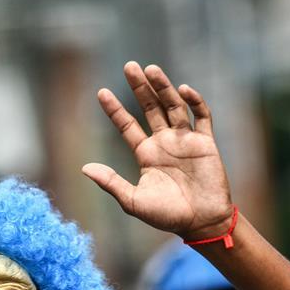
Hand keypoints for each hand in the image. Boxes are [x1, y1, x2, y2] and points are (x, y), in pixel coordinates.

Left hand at [82, 62, 232, 240]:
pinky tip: (183, 89)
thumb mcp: (133, 201)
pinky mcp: (206, 142)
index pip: (127, 125)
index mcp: (146, 154)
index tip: (102, 92)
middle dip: (140, 88)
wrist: (201, 223)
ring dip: (163, 87)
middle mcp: (164, 142)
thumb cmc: (167, 216)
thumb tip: (84, 168)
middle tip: (130, 66)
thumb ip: (110, 182)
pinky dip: (194, 102)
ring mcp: (185, 140)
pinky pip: (201, 116)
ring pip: (173, 106)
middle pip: (150, 108)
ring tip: (151, 69)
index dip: (115, 109)